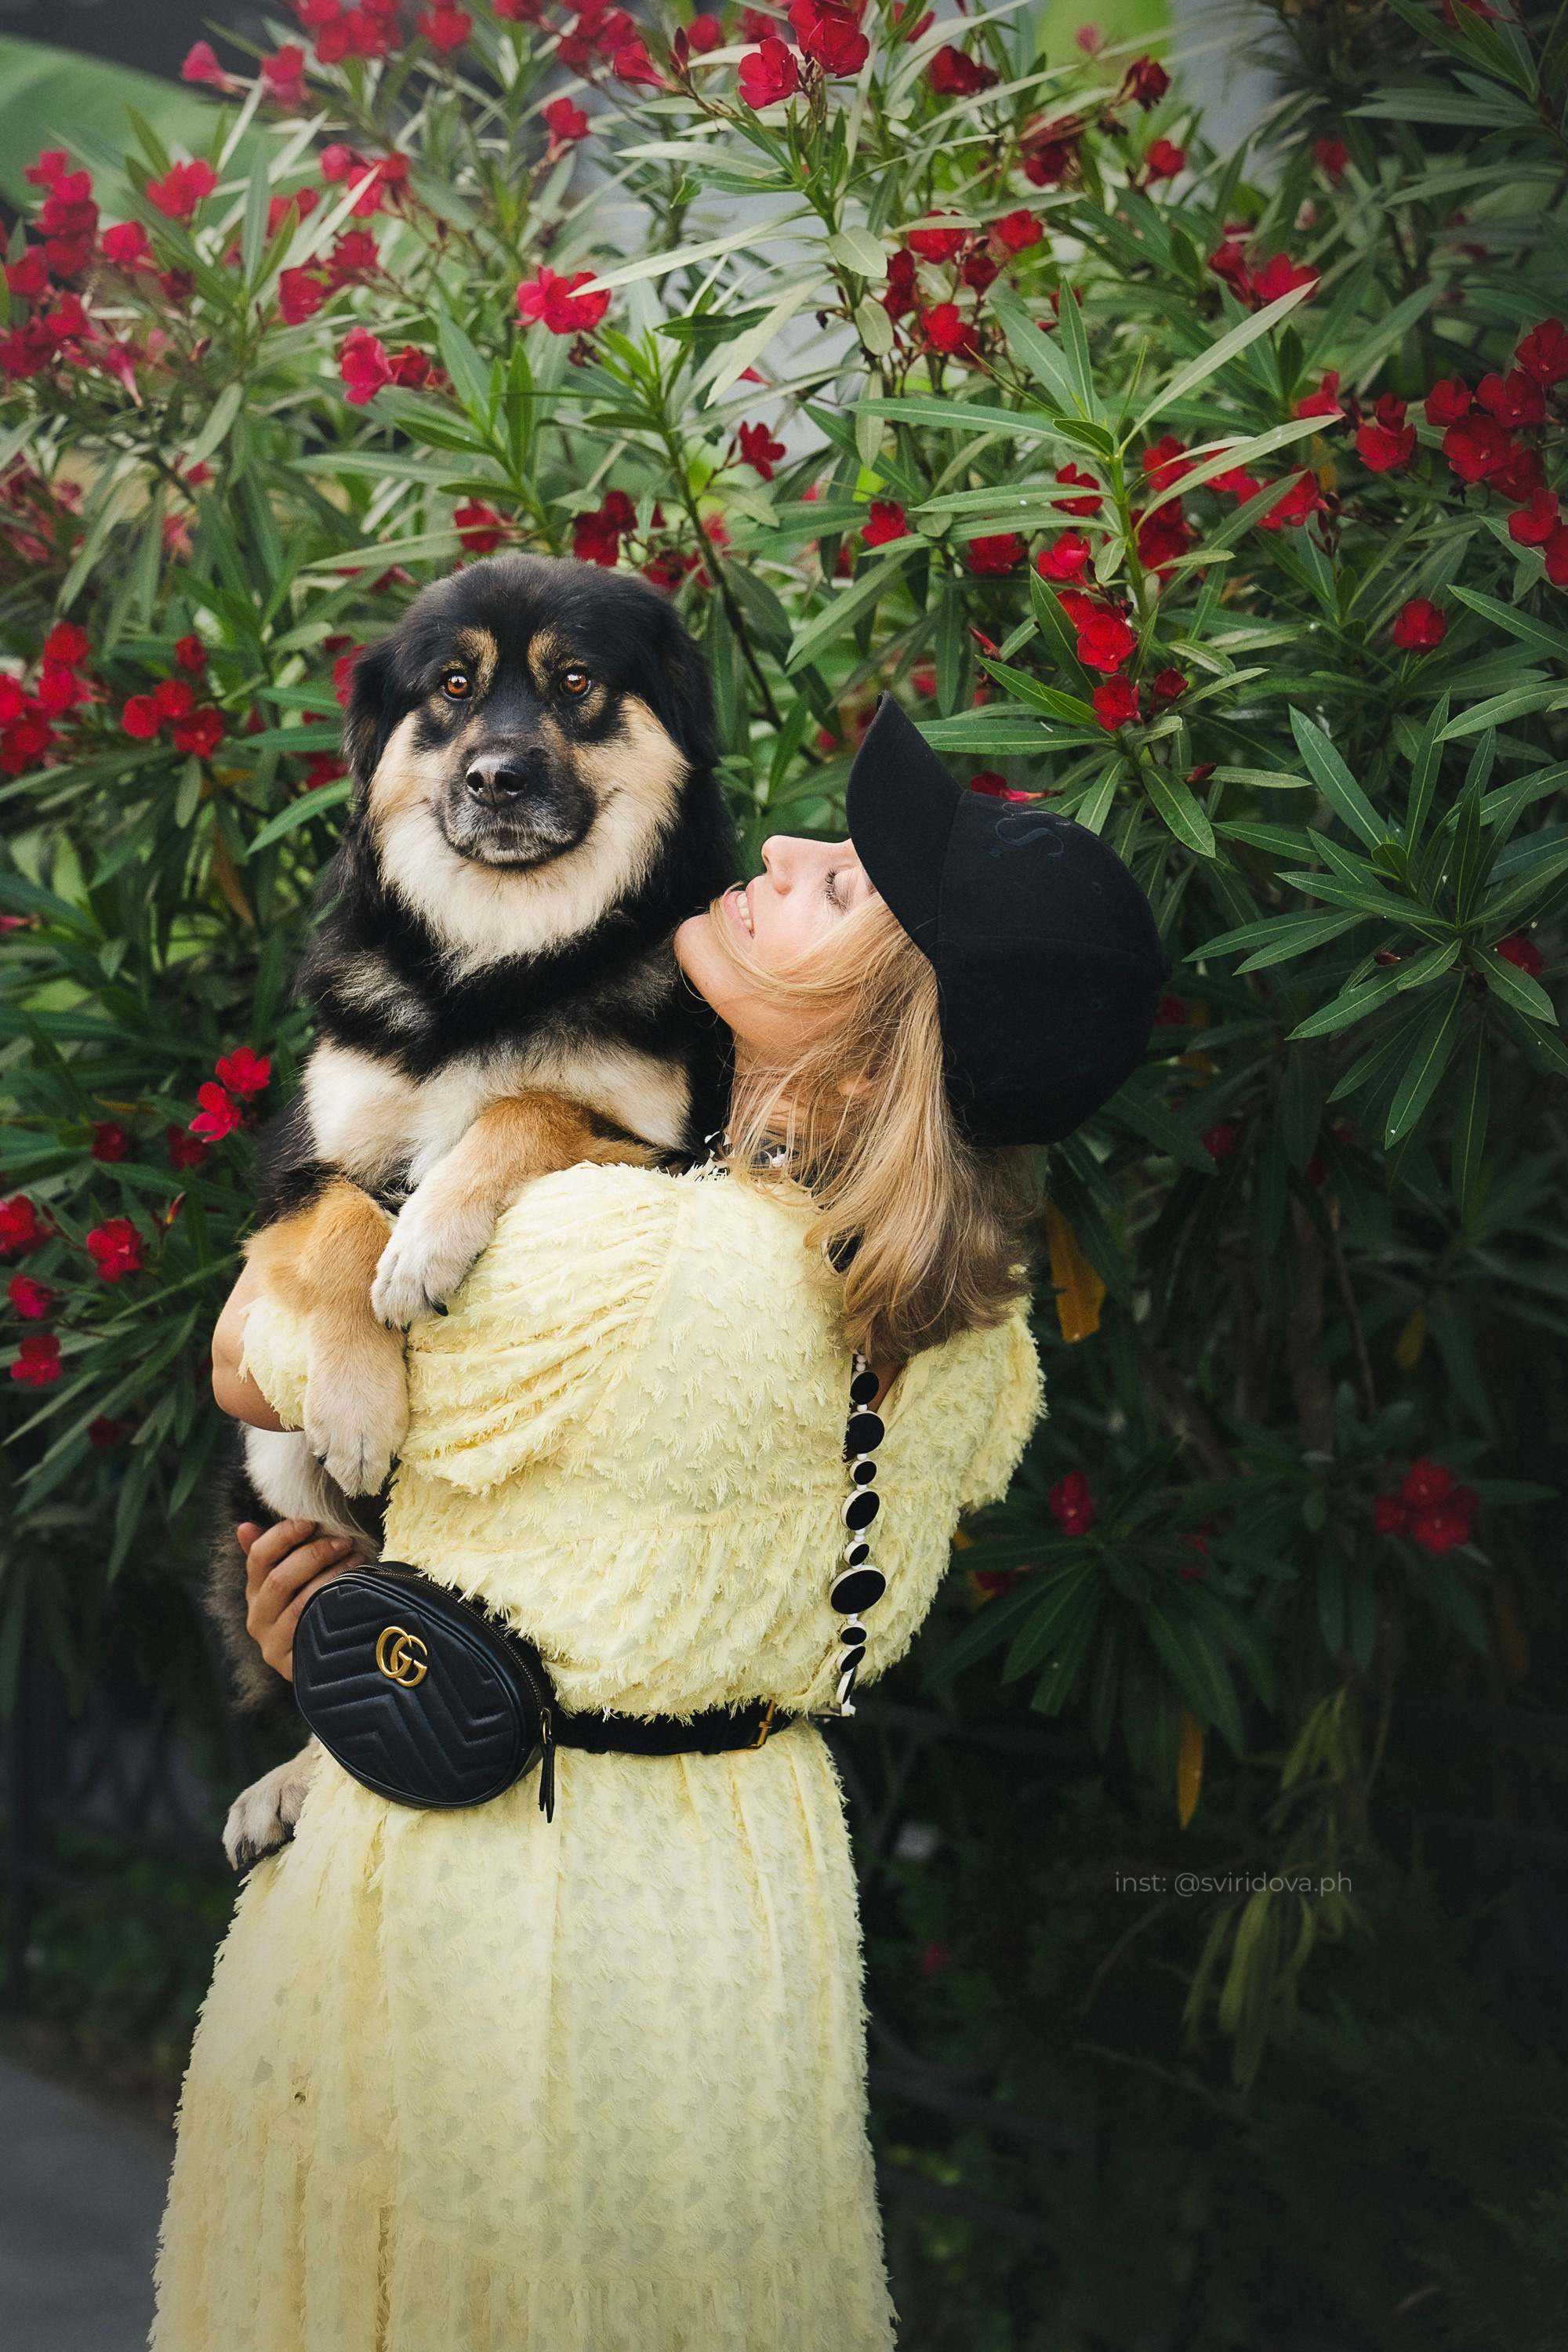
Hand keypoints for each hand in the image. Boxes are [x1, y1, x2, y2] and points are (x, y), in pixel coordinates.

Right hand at [241, 1519, 358, 1682]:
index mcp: (255, 1592)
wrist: (329, 1661)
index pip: (258, 1558)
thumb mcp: (295, 1579)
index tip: (310, 1522)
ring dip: (331, 1576)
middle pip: (278, 1580)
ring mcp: (272, 1644)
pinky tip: (354, 1592)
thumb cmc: (315, 1606)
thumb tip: (244, 1528)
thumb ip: (275, 1554)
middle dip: (314, 1555)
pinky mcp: (291, 1665)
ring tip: (357, 1560)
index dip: (282, 1536)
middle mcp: (257, 1618)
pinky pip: (313, 1629)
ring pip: (299, 1604)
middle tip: (345, 1541)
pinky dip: (334, 1606)